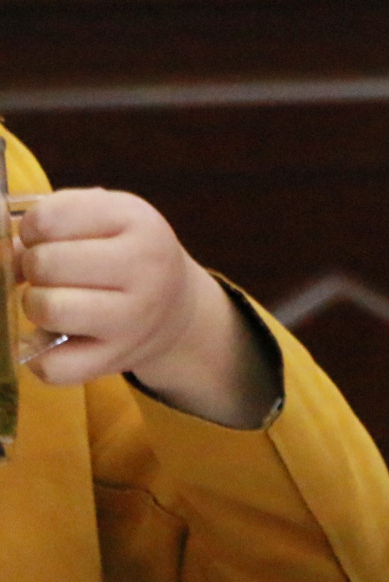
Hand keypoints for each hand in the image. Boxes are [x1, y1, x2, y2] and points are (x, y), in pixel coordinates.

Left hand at [13, 190, 272, 427]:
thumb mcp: (105, 219)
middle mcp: (145, 269)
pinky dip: (39, 353)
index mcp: (139, 223)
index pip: (48, 218)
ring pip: (46, 309)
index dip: (33, 229)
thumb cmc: (126, 256)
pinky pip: (52, 366)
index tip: (51, 239)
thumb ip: (49, 216)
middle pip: (44, 264)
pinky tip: (53, 337)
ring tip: (54, 301)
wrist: (177, 310)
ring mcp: (133, 320)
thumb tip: (0, 233)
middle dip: (34, 268)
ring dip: (36, 305)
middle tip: (52, 273)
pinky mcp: (116, 361)